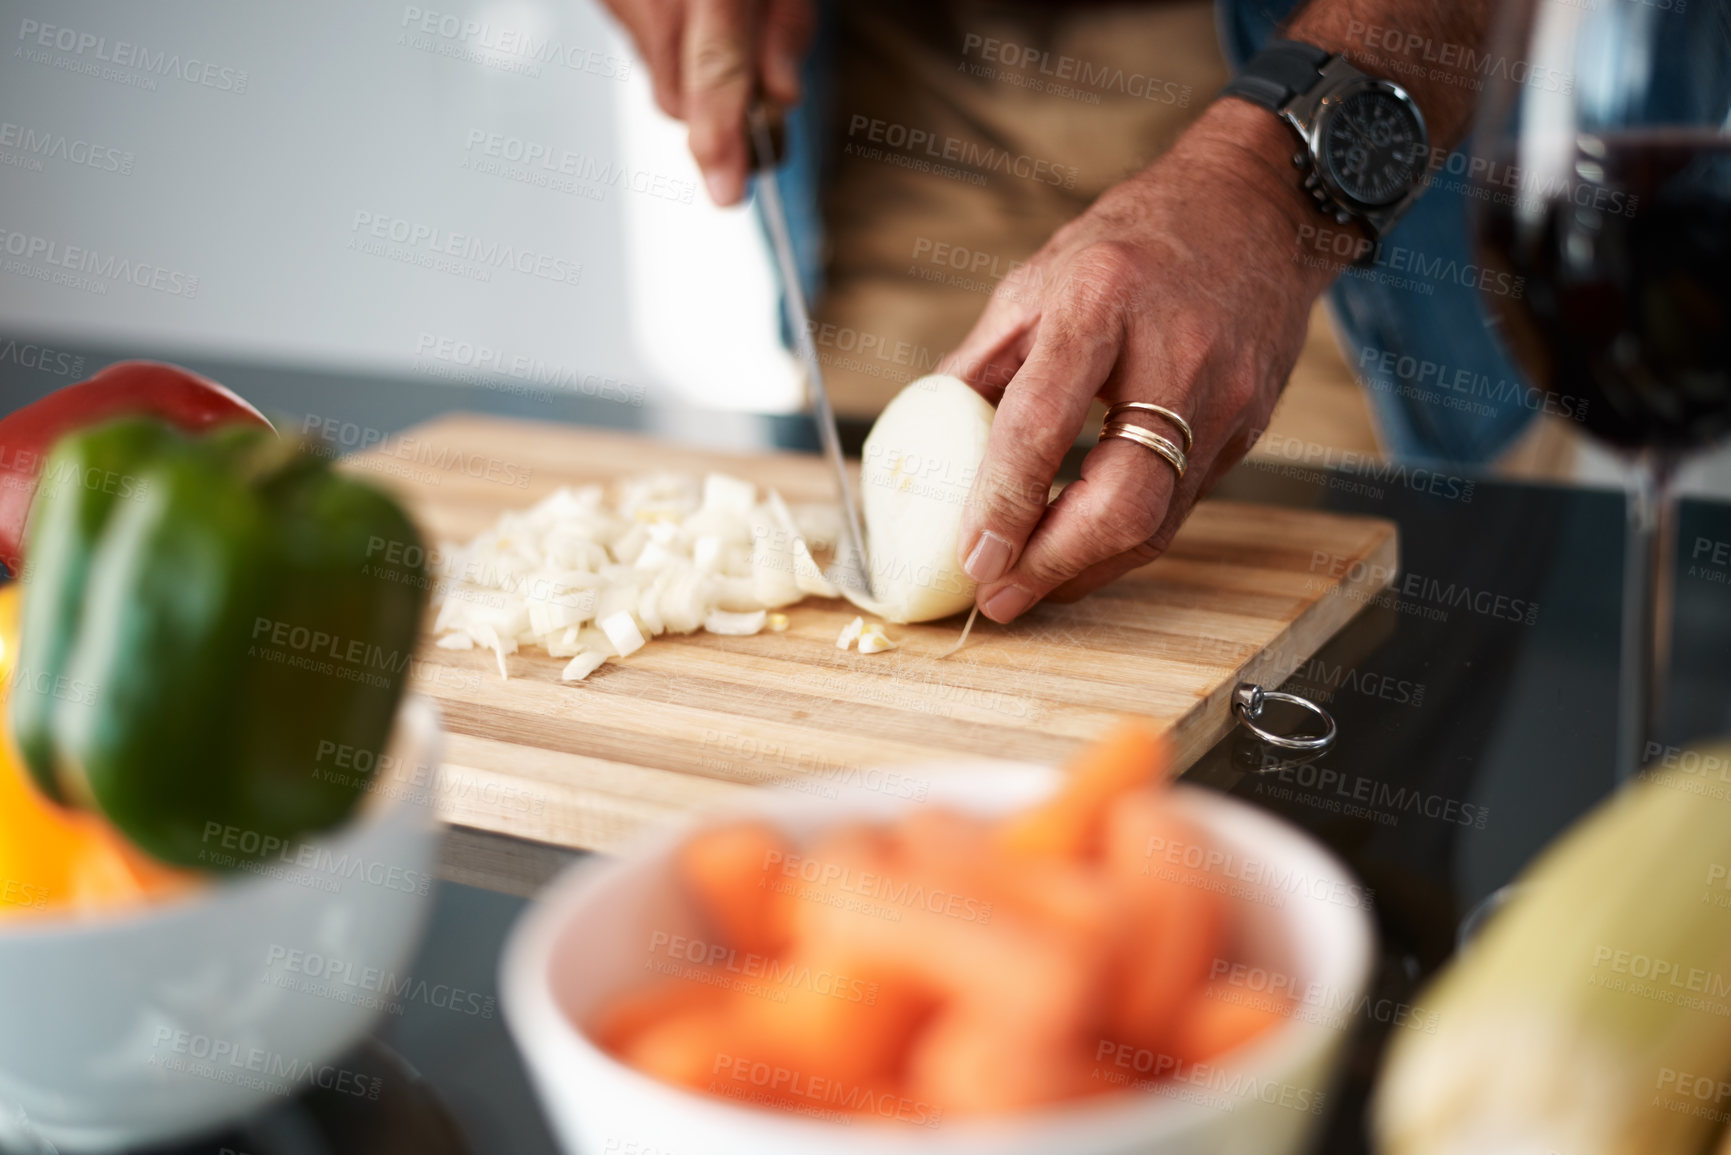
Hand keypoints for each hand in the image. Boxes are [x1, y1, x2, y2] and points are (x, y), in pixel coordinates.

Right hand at [598, 0, 813, 204]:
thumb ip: (788, 24)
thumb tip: (781, 96)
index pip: (713, 61)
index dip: (722, 128)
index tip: (728, 186)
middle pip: (675, 92)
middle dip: (717, 116)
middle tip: (761, 111)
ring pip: (656, 75)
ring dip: (692, 73)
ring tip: (724, 17)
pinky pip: (638, 40)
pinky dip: (669, 41)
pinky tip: (689, 7)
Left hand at [945, 99, 1343, 622]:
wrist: (1259, 209)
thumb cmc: (1135, 239)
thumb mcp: (1038, 280)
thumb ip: (983, 366)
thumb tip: (929, 444)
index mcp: (1101, 302)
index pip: (1042, 425)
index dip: (1004, 504)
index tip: (971, 558)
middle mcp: (1175, 355)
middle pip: (1121, 500)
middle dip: (1052, 564)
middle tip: (998, 597)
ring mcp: (1225, 398)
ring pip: (1157, 522)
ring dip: (1085, 568)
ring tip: (1029, 587)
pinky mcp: (1249, 429)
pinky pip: (1179, 508)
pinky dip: (1122, 539)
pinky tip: (1079, 548)